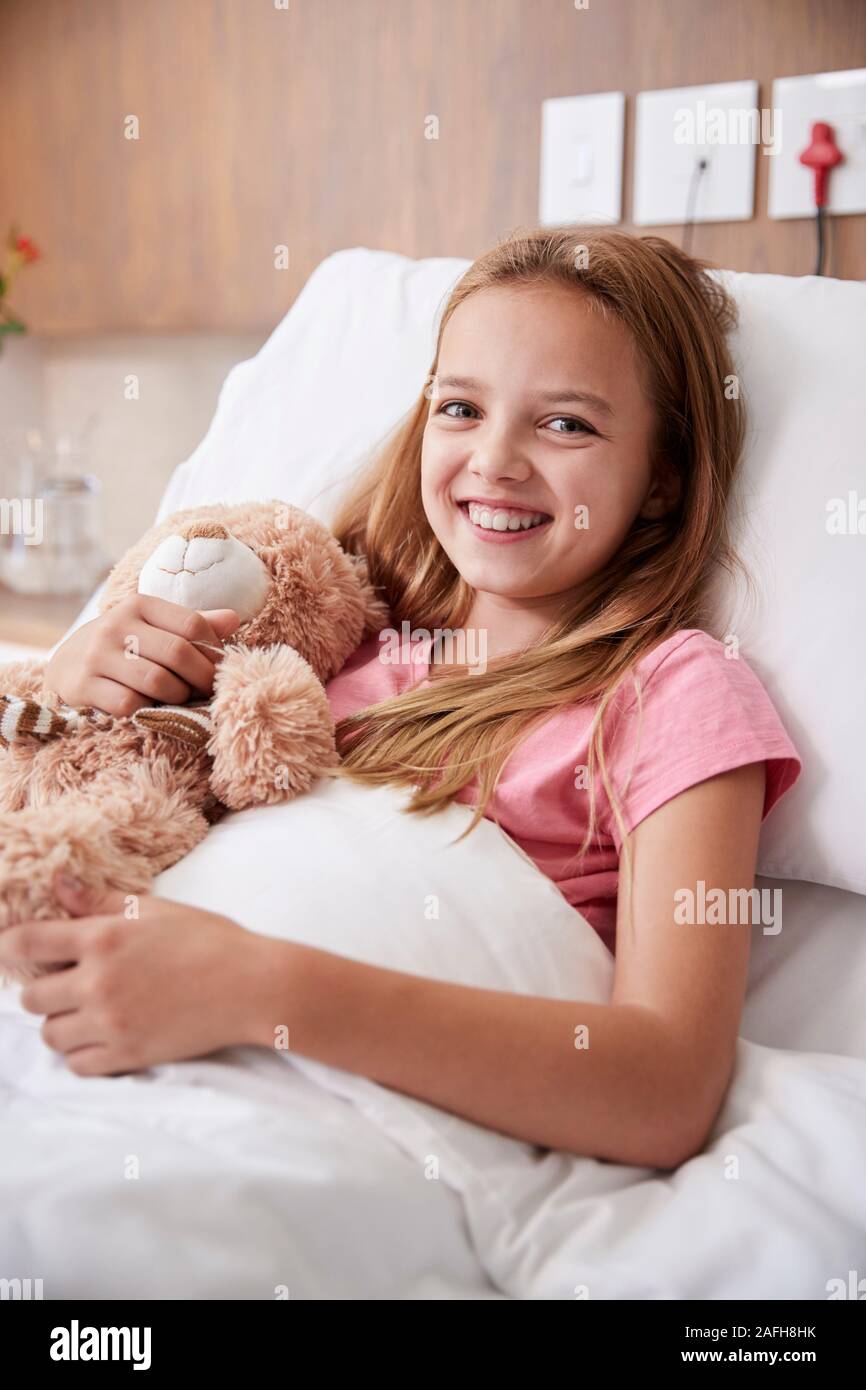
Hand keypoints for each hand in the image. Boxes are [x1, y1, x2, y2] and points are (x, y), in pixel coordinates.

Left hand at [2, 872, 282, 1074]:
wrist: (251, 985)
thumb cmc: (209, 939)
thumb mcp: (155, 909)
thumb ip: (100, 901)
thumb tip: (59, 886)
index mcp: (102, 938)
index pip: (26, 943)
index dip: (9, 947)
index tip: (14, 951)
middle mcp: (97, 983)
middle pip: (30, 997)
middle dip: (42, 989)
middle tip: (66, 983)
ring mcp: (110, 1023)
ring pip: (50, 1035)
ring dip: (61, 1023)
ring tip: (86, 1012)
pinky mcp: (127, 1055)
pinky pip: (77, 1065)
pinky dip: (82, 1053)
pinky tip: (102, 1036)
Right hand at [44, 597, 239, 716]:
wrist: (68, 663)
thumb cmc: (125, 645)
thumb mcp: (155, 627)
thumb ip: (192, 624)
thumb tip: (234, 620)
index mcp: (140, 605)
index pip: (192, 623)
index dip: (214, 651)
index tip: (219, 669)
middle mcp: (116, 625)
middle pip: (178, 653)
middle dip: (202, 678)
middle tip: (209, 693)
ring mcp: (97, 655)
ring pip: (156, 681)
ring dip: (178, 697)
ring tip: (182, 701)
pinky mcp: (83, 685)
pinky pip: (129, 704)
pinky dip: (148, 711)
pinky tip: (151, 709)